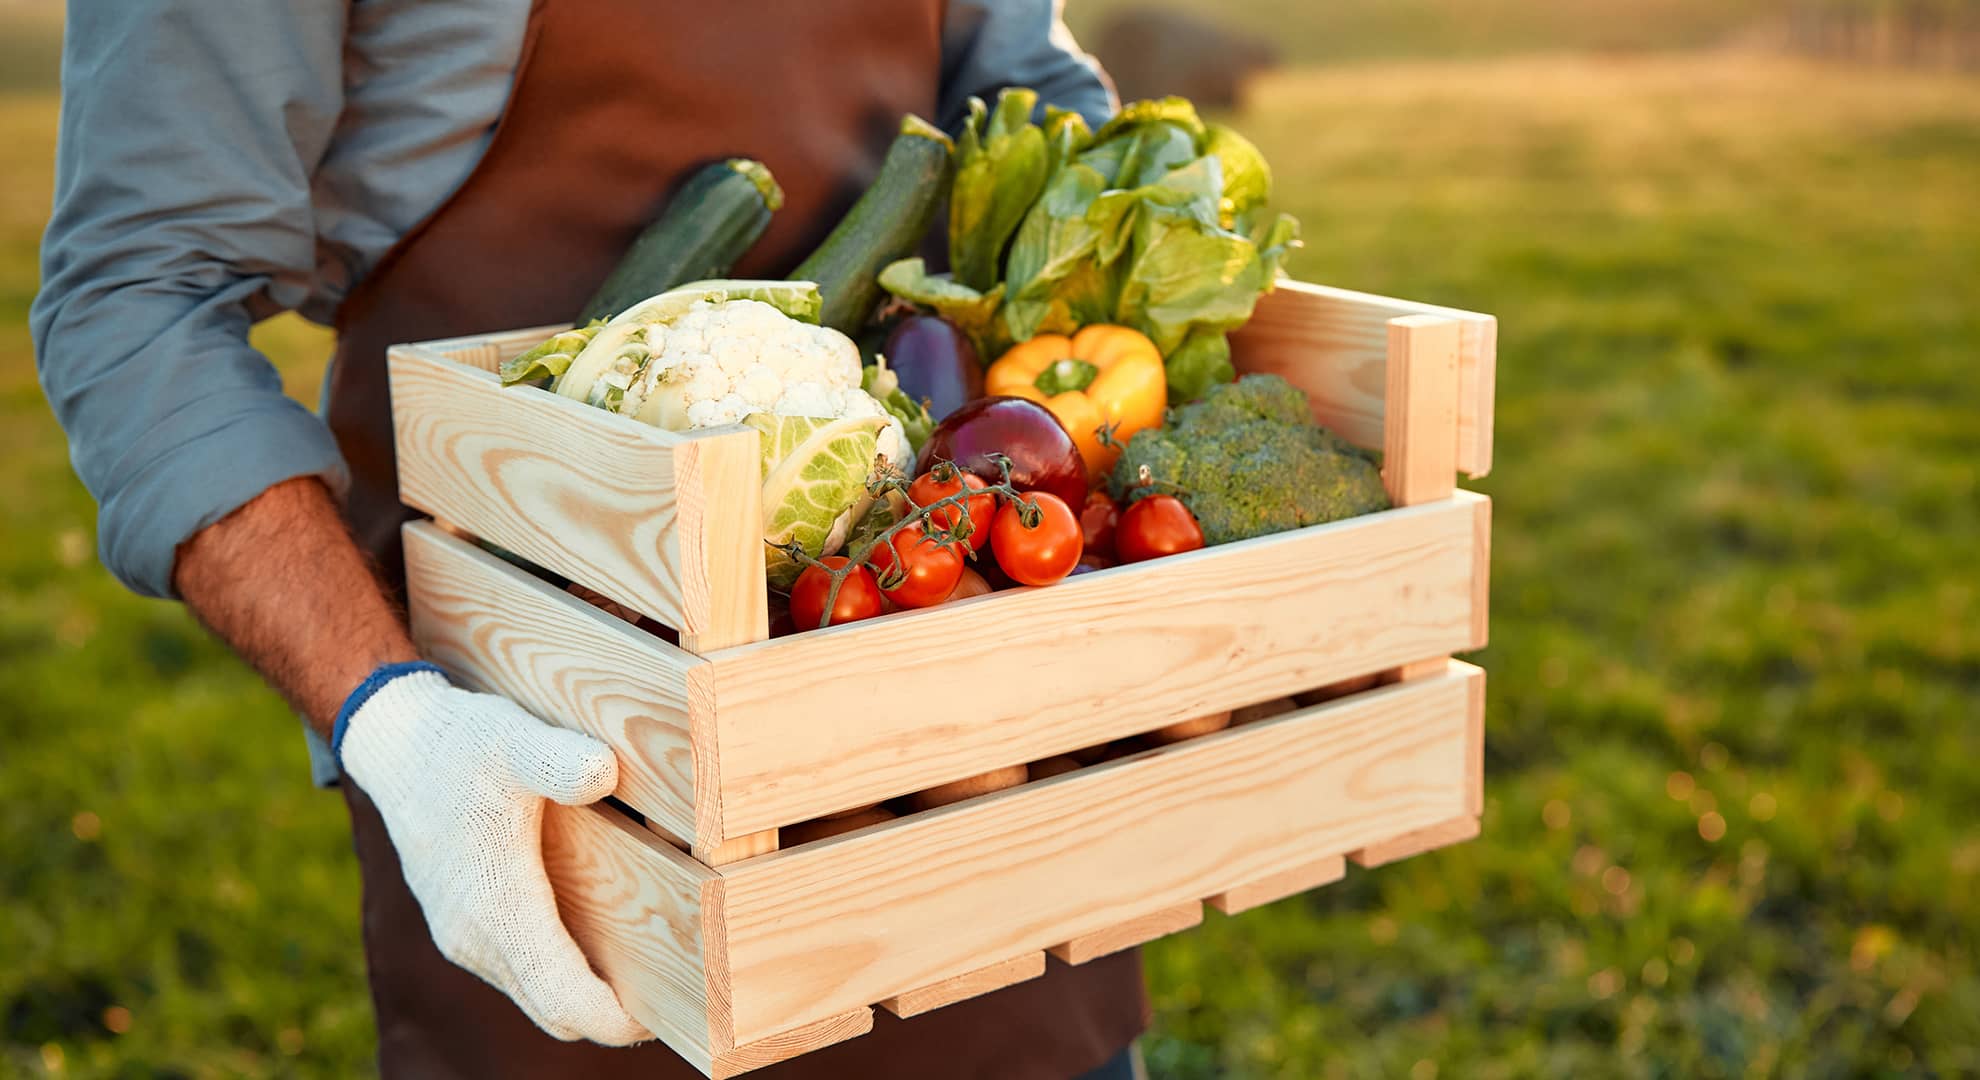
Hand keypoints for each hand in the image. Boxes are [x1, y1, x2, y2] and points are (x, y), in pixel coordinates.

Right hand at [335, 663, 649, 1044]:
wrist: (396, 743)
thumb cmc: (461, 743)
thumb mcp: (514, 739)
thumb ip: (557, 758)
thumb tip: (603, 772)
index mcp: (496, 908)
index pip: (565, 999)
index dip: (617, 1018)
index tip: (665, 1012)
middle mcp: (477, 938)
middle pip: (557, 1013)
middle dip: (612, 1015)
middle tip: (676, 989)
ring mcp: (465, 937)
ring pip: (538, 996)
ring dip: (585, 995)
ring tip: (649, 964)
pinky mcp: (463, 926)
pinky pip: (521, 973)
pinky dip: (560, 975)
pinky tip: (598, 936)